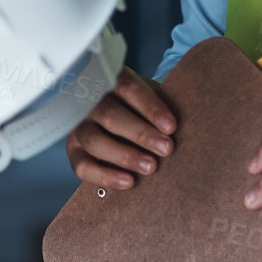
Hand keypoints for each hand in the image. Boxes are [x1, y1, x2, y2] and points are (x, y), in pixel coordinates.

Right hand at [65, 67, 176, 188]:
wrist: (115, 112)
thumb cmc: (138, 105)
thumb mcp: (149, 95)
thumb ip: (162, 104)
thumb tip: (188, 121)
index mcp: (111, 79)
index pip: (128, 89)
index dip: (150, 107)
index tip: (171, 126)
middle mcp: (90, 101)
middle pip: (110, 115)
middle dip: (141, 133)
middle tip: (166, 149)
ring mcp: (78, 125)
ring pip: (94, 140)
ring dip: (124, 155)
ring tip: (150, 167)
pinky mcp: (73, 149)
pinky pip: (82, 166)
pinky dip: (105, 175)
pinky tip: (128, 181)